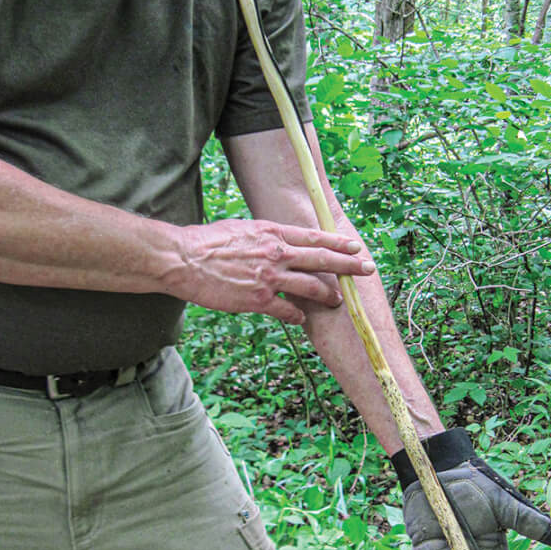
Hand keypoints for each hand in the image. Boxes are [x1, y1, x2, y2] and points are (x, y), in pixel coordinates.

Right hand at [167, 219, 373, 324]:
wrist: (183, 259)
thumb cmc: (208, 243)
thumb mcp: (242, 229)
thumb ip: (266, 237)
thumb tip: (280, 242)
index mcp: (272, 233)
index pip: (314, 237)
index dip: (338, 243)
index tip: (356, 247)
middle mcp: (276, 254)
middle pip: (322, 260)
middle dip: (348, 266)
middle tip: (367, 269)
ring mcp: (269, 278)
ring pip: (311, 287)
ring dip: (328, 295)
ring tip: (339, 301)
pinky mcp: (258, 300)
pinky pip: (288, 312)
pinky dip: (298, 317)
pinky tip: (302, 320)